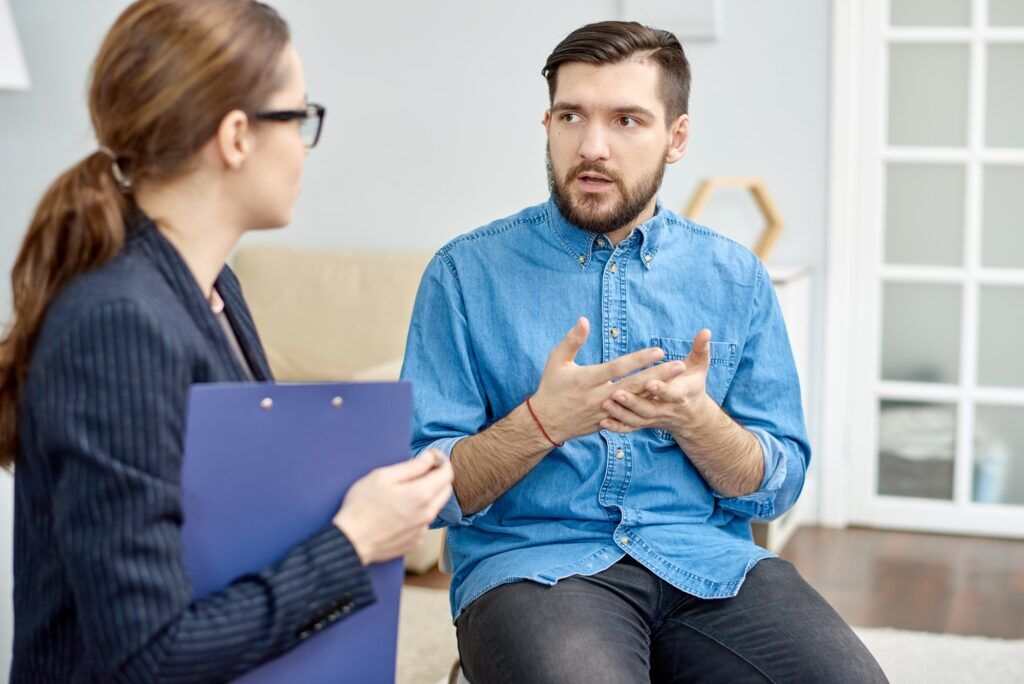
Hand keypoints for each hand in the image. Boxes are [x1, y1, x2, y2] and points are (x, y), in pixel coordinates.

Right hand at [333, 449, 452, 564]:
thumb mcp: (382, 477)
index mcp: (421, 494)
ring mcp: (422, 530)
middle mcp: (427, 514)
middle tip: (420, 471)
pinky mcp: (415, 541)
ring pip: (434, 507)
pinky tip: (398, 512)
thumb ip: (411, 466)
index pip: (447, 473)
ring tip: (404, 492)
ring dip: (427, 496)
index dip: (441, 461)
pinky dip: (417, 513)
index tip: (431, 456)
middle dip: (438, 477)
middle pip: (446, 490)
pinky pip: (423, 522)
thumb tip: (430, 458)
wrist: (350, 542)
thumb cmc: (362, 507)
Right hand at [529, 317, 686, 443]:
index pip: (618, 368)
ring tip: (678, 382)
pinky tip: (662, 400)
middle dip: (658, 375)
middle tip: (680, 366)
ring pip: (636, 401)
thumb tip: (583, 319)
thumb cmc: (551, 386)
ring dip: (657, 391)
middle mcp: (598, 397)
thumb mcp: (556, 360)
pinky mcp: (607, 422)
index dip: (639, 360)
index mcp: (587, 379)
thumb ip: (572, 340)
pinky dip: (647, 407)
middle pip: (634, 385)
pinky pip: (631, 415)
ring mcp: (604, 412)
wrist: (545, 422)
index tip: (658, 351)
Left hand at [601, 328, 715, 434]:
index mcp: (680, 394)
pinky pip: (630, 429)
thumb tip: (706, 331)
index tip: (649, 382)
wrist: (691, 416)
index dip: (661, 389)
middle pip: (649, 408)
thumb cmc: (692, 383)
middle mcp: (666, 409)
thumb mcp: (699, 366)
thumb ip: (701, 349)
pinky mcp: (644, 424)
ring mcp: (654, 419)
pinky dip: (617, 428)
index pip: (671, 393)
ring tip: (606, 405)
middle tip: (616, 393)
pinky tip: (602, 423)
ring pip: (637, 420)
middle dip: (633, 402)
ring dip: (621, 414)